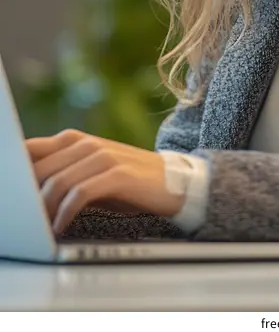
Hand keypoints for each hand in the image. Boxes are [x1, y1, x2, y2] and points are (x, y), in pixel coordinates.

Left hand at [25, 129, 184, 234]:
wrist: (172, 182)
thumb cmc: (126, 181)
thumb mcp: (89, 172)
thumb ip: (60, 172)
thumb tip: (23, 190)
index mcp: (74, 140)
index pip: (29, 149)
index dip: (15, 173)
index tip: (12, 197)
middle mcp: (86, 143)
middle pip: (39, 169)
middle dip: (27, 198)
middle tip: (25, 221)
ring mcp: (103, 156)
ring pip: (57, 181)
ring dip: (44, 210)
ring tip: (41, 229)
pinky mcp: (117, 173)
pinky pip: (80, 194)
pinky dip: (65, 213)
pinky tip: (61, 227)